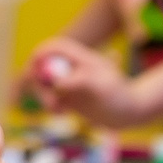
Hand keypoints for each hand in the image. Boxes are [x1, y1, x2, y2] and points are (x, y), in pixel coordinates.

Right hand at [21, 37, 142, 125]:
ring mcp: (69, 82)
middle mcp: (73, 67)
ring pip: (44, 84)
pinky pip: (49, 98)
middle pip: (43, 66)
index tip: (33, 73)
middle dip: (39, 84)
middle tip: (49, 102)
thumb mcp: (101, 88)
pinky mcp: (68, 97)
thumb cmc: (120, 98)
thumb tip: (55, 83)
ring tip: (57, 110)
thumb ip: (78, 82)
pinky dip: (51, 106)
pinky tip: (63, 113)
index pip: (54, 47)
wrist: (129, 114)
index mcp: (81, 57)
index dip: (40, 55)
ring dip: (44, 97)